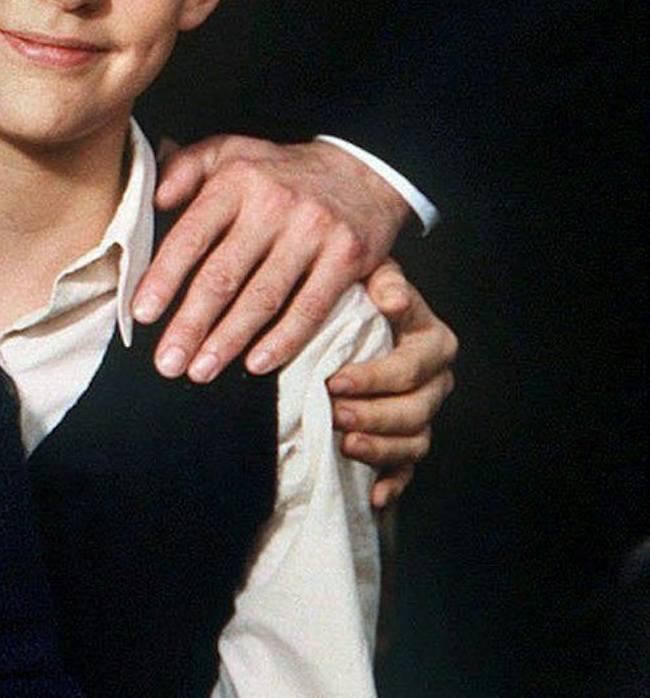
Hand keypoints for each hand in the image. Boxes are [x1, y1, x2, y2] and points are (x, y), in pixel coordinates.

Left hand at [130, 136, 412, 380]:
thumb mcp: (227, 151)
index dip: (164, 277)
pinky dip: (283, 340)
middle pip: (223, 274)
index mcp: (236, 178)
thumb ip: (184, 168)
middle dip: (190, 323)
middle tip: (167, 361)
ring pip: (263, 297)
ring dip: (229, 340)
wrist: (359, 170)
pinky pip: (310, 308)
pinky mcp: (346, 256)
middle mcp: (272, 204)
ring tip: (200, 370)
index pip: (191, 235)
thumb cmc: (276, 170)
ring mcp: (312, 231)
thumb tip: (154, 200)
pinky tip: (256, 364)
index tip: (141, 313)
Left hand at [329, 259, 456, 508]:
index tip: (336, 379)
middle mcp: (435, 378)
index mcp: (431, 339)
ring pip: (413, 439)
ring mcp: (425, 410)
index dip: (374, 376)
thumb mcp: (369, 274)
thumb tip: (391, 297)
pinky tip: (375, 495)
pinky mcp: (409, 438)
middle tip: (332, 410)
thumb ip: (383, 280)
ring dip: (378, 445)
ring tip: (343, 441)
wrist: (356, 316)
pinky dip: (393, 483)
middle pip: (414, 407)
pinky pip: (409, 468)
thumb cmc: (360, 292)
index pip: (411, 364)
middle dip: (372, 412)